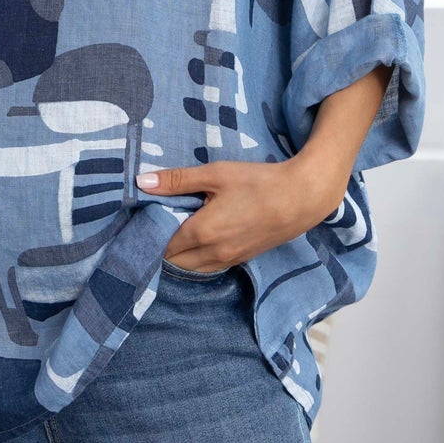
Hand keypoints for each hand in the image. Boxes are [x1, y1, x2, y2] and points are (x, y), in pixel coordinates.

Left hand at [134, 157, 346, 272]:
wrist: (302, 198)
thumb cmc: (258, 182)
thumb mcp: (216, 174)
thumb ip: (177, 180)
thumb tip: (141, 183)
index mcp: (202, 232)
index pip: (162, 244)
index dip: (150, 234)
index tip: (143, 220)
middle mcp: (212, 253)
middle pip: (174, 261)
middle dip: (162, 247)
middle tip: (157, 225)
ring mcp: (229, 259)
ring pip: (191, 268)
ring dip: (179, 256)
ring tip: (176, 231)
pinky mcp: (242, 260)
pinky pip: (209, 266)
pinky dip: (197, 258)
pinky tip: (199, 239)